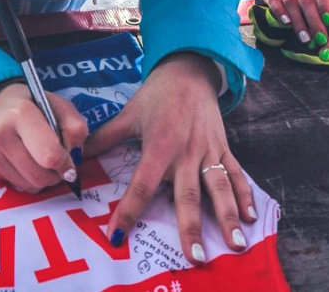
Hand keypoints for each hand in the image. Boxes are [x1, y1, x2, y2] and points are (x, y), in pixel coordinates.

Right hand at [0, 83, 87, 193]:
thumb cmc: (34, 105)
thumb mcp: (60, 105)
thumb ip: (75, 126)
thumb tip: (72, 155)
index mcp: (21, 114)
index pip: (49, 155)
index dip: (65, 162)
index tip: (68, 158)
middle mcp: (0, 133)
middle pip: (39, 176)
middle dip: (55, 174)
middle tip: (58, 162)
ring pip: (30, 185)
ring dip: (44, 179)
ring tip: (43, 161)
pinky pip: (19, 186)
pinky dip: (29, 179)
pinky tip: (28, 162)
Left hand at [85, 53, 256, 264]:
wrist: (188, 71)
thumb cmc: (156, 96)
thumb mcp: (129, 114)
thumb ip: (105, 137)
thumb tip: (77, 155)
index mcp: (159, 146)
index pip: (142, 185)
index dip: (129, 211)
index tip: (119, 235)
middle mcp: (185, 153)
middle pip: (188, 195)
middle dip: (191, 227)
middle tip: (196, 257)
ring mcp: (207, 151)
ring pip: (218, 188)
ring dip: (227, 217)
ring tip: (235, 244)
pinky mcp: (223, 148)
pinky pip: (236, 173)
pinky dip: (245, 194)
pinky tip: (251, 217)